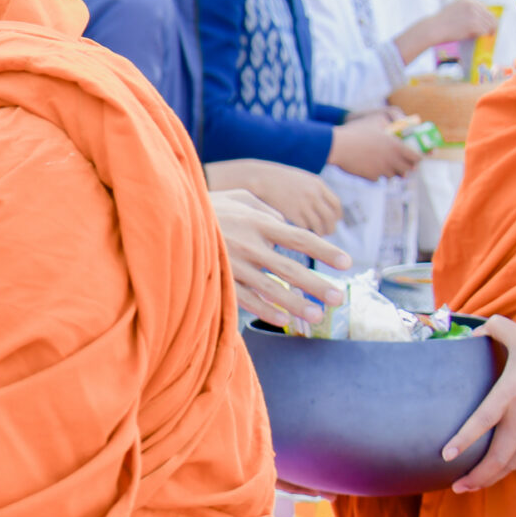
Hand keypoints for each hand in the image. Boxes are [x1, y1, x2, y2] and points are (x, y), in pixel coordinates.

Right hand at [206, 159, 341, 235]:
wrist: (257, 177)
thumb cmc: (273, 180)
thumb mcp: (297, 180)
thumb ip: (311, 191)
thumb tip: (316, 208)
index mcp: (317, 184)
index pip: (336, 205)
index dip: (336, 217)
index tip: (332, 223)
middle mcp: (314, 194)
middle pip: (330, 218)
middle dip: (329, 229)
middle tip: (324, 235)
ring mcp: (304, 204)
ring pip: (319, 226)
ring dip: (317, 235)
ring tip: (311, 239)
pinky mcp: (293, 214)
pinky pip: (305, 229)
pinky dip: (304, 235)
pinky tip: (298, 236)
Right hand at [209, 189, 347, 328]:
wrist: (168, 217)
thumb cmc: (207, 206)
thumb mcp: (237, 197)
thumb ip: (264, 208)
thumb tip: (285, 222)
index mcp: (258, 222)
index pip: (300, 238)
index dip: (325, 251)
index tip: (347, 262)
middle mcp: (250, 244)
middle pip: (290, 269)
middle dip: (317, 285)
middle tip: (339, 298)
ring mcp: (233, 264)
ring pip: (271, 289)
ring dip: (295, 304)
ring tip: (316, 315)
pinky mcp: (218, 278)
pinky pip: (245, 298)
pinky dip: (265, 309)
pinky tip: (283, 319)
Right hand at [330, 117, 420, 178]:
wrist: (337, 146)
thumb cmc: (356, 131)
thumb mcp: (376, 120)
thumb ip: (391, 122)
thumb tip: (401, 121)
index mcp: (397, 146)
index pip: (417, 157)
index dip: (418, 158)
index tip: (416, 157)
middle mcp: (392, 160)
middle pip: (407, 170)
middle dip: (407, 167)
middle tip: (403, 164)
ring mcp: (381, 170)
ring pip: (392, 176)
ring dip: (391, 171)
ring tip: (385, 166)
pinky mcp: (370, 176)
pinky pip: (377, 178)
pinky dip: (376, 174)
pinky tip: (370, 167)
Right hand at [424, 0, 499, 46]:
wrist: (433, 29)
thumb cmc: (441, 22)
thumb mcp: (454, 9)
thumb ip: (466, 9)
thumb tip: (480, 17)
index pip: (485, 8)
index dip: (487, 17)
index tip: (487, 24)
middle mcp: (472, 4)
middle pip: (490, 15)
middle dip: (491, 24)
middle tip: (491, 32)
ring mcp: (473, 14)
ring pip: (489, 24)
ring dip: (487, 31)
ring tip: (485, 36)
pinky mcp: (474, 24)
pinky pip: (484, 31)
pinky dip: (482, 35)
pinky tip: (478, 37)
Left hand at [442, 317, 515, 490]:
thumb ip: (497, 328)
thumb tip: (474, 330)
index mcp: (511, 395)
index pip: (483, 421)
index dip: (464, 439)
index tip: (446, 455)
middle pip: (497, 457)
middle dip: (475, 476)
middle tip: (455, 487)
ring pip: (509, 464)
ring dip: (488, 479)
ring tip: (467, 488)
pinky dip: (505, 471)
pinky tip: (493, 476)